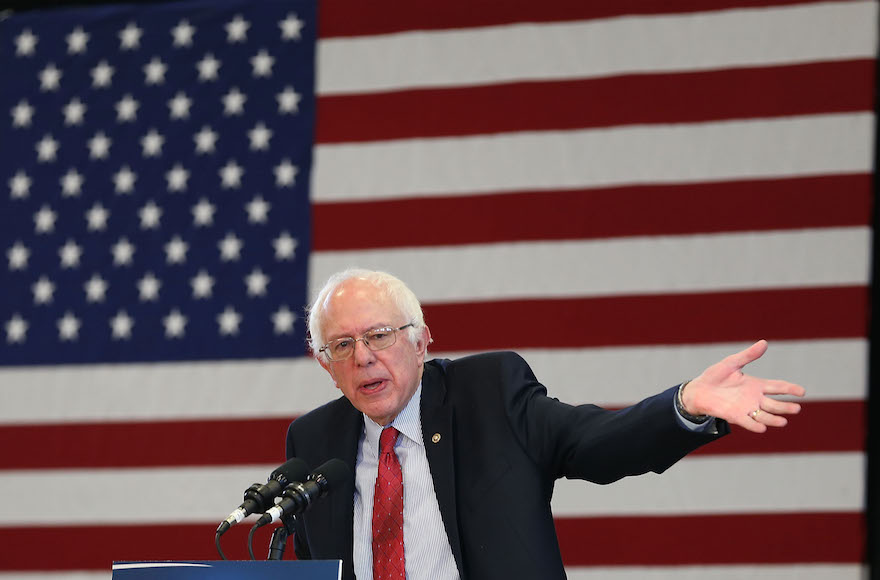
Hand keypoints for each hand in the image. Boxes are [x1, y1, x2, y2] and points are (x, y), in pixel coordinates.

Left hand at [680, 340, 804, 432]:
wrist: (698, 389)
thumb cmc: (715, 376)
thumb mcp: (731, 363)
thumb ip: (748, 355)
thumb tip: (764, 342)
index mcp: (756, 384)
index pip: (778, 387)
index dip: (791, 389)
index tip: (802, 391)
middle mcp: (755, 398)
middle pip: (775, 404)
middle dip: (786, 407)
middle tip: (796, 408)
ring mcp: (746, 408)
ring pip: (765, 416)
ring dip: (774, 419)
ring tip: (783, 421)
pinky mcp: (735, 416)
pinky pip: (748, 422)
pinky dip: (755, 425)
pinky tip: (762, 427)